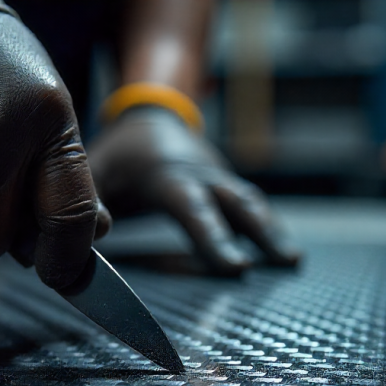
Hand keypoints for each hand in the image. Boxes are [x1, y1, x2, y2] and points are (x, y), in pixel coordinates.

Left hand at [89, 108, 298, 274]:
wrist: (149, 118)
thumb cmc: (118, 154)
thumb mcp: (94, 171)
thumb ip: (91, 202)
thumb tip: (97, 233)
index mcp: (167, 175)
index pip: (193, 208)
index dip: (214, 238)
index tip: (237, 267)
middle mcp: (202, 175)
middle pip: (239, 202)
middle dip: (264, 233)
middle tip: (288, 263)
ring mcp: (220, 180)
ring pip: (251, 204)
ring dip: (273, 231)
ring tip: (293, 262)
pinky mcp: (227, 189)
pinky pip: (250, 209)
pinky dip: (268, 230)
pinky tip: (282, 257)